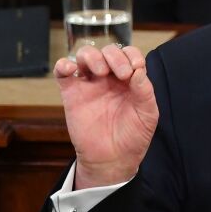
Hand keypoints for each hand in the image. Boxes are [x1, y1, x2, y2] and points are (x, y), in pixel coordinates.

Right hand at [54, 44, 159, 189]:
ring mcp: (90, 84)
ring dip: (92, 56)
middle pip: (108, 52)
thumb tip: (138, 70)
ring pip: (85, 55)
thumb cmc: (133, 136)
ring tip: (101, 72)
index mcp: (130, 80)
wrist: (113, 159)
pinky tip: (71, 69)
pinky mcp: (72, 94)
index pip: (129, 55)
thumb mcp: (148, 114)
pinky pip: (62, 72)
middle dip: (115, 56)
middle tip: (122, 74)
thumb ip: (145, 91)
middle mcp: (110, 78)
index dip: (132, 56)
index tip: (136, 69)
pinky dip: (63, 65)